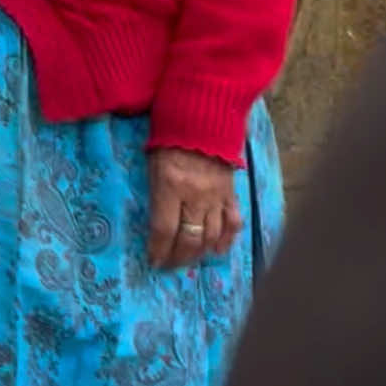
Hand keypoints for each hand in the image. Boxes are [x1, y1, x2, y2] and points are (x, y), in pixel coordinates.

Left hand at [147, 146, 242, 269]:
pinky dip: (226, 240)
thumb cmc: (168, 140)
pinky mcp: (231, 193)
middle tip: (170, 266)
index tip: (154, 261)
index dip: (159, 250)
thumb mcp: (153, 165)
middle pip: (188, 238)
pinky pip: (233, 223)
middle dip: (177, 257)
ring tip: (188, 260)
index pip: (164, 229)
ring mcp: (216, 196)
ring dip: (198, 253)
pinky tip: (217, 250)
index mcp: (170, 185)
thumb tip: (156, 228)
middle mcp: (194, 195)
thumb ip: (156, 195)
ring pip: (210, 236)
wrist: (202, 120)